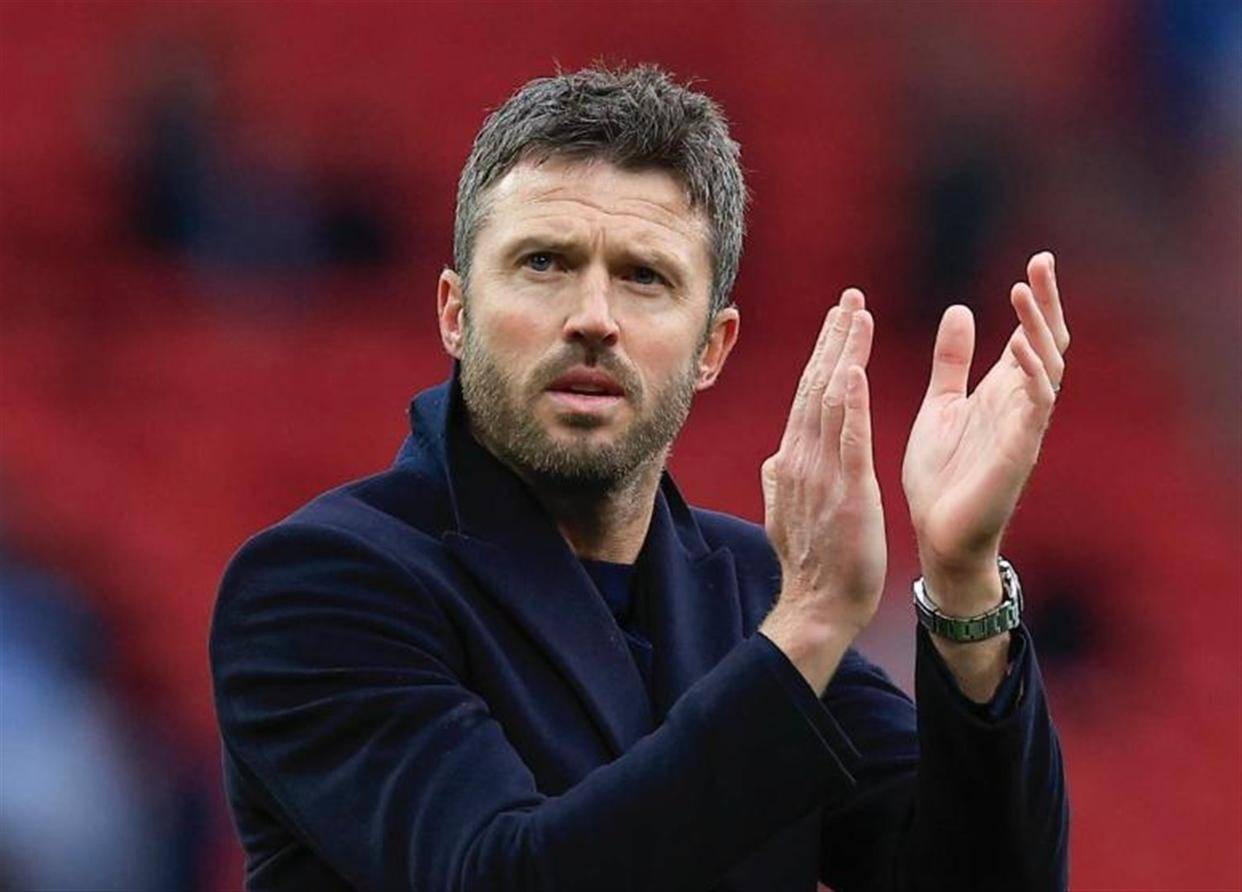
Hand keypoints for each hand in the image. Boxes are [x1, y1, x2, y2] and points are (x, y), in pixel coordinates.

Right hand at [759, 289, 886, 649]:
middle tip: (851, 297)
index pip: (810, 395)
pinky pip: (850, 440)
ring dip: (845, 355)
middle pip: (818, 386)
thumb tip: (776, 457)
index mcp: (794, 460)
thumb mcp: (786, 512)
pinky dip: (852, 404)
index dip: (824, 353)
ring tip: (859, 316)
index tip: (839, 318)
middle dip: (835, 338)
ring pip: (833, 401)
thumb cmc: (810, 563)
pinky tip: (856, 372)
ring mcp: (823, 473)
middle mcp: (803, 458)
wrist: (817, 605)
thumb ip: (782, 480)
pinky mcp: (848, 492)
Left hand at [901, 252, 1069, 611]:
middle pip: (1047, 343)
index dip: (1036, 301)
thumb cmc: (942, 474)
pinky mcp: (1018, 454)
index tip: (1036, 260)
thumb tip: (961, 309)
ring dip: (1037, 330)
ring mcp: (1024, 428)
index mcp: (1002, 392)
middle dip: (1047, 303)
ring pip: (1047, 369)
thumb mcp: (942, 404)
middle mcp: (1021, 405)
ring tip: (1023, 292)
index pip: (1029, 336)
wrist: (937, 534)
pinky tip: (1020, 348)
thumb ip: (952, 362)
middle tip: (1042, 261)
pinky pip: (1035, 410)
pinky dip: (1031, 377)